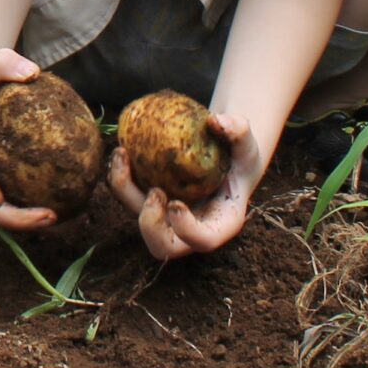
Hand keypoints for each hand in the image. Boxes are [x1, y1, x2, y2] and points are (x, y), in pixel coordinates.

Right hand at [0, 46, 61, 230]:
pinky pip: (19, 198)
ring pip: (4, 212)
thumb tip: (32, 72)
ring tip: (62, 218)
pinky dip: (38, 206)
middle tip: (49, 216)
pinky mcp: (3, 178)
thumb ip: (4, 62)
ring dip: (30, 222)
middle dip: (16, 220)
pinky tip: (69, 202)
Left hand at [107, 111, 259, 259]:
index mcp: (220, 224)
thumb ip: (239, 131)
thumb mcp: (248, 145)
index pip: (203, 241)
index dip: (186, 230)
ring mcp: (167, 217)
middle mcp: (190, 229)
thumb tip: (216, 120)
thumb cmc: (240, 155)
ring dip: (124, 191)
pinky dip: (120, 177)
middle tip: (153, 191)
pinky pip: (128, 196)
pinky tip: (121, 151)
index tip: (176, 203)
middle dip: (149, 225)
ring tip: (122, 155)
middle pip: (162, 246)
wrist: (225, 154)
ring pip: (138, 218)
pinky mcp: (151, 201)